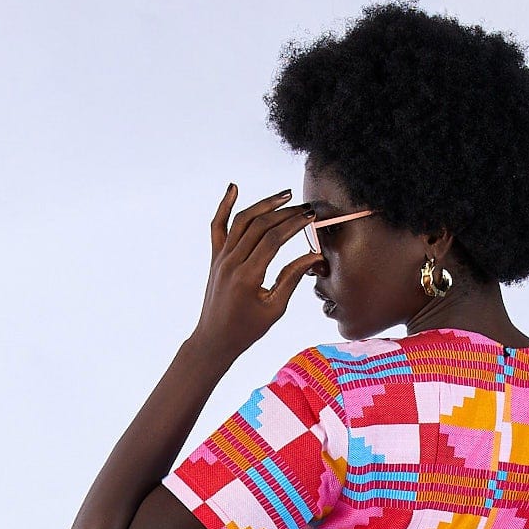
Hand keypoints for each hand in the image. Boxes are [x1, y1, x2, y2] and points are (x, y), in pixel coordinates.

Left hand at [191, 184, 325, 361]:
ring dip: (263, 204)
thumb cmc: (246, 330)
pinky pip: (218, 226)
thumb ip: (291, 279)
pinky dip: (224, 206)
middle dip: (284, 213)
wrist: (215, 340)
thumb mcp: (274, 309)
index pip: (273, 240)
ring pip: (242, 221)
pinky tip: (234, 188)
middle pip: (259, 225)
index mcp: (247, 277)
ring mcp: (221, 258)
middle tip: (304, 207)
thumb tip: (313, 257)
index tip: (310, 216)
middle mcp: (231, 262)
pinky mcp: (215, 257)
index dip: (293, 225)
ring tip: (284, 196)